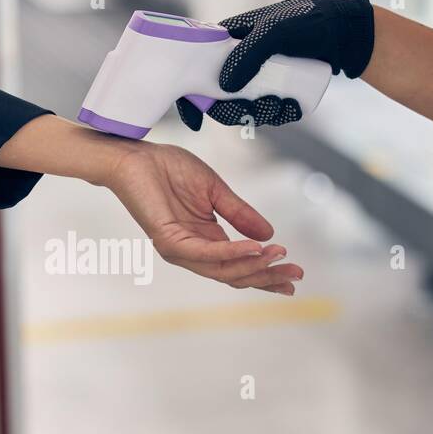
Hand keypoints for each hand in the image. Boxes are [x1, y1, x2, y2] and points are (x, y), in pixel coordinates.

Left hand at [101, 141, 302, 294]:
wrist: (136, 157)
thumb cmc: (170, 170)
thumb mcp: (216, 191)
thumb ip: (240, 214)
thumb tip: (269, 235)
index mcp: (205, 241)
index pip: (239, 266)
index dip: (267, 272)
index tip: (295, 275)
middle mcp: (193, 252)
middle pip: (235, 275)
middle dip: (267, 276)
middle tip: (296, 275)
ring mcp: (180, 250)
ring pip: (222, 270)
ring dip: (254, 266)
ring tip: (279, 257)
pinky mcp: (169, 241)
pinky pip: (206, 253)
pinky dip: (232, 252)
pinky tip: (254, 248)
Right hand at [177, 0, 374, 130]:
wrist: (345, 33)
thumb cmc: (308, 22)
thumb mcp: (275, 31)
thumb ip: (247, 54)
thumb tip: (223, 88)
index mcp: (226, 41)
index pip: (195, 69)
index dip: (190, 97)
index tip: (197, 121)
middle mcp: (237, 60)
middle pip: (218, 98)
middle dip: (233, 111)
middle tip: (253, 110)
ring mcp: (256, 77)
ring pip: (244, 108)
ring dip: (260, 115)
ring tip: (282, 105)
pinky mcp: (275, 89)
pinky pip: (267, 112)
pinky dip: (278, 115)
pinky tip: (293, 107)